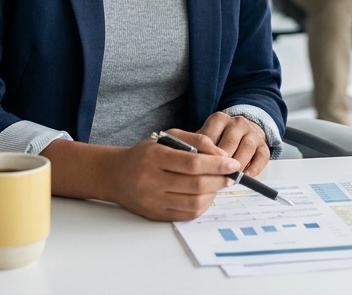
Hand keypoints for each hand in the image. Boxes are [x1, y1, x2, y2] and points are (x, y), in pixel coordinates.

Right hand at [103, 130, 239, 220]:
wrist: (117, 175)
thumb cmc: (147, 153)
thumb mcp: (168, 137)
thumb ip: (197, 140)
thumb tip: (222, 156)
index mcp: (155, 157)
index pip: (193, 163)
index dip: (217, 165)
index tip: (233, 164)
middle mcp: (152, 180)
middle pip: (196, 184)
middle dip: (220, 180)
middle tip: (231, 176)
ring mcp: (153, 201)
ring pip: (194, 203)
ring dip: (213, 194)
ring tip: (218, 184)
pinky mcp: (156, 215)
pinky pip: (187, 215)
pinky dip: (202, 206)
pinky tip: (206, 195)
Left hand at [198, 112, 270, 176]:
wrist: (242, 133)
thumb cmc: (218, 141)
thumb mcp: (206, 140)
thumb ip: (199, 149)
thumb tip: (193, 165)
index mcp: (219, 119)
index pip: (210, 136)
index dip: (205, 155)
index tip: (201, 170)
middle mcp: (237, 122)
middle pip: (230, 142)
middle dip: (222, 163)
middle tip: (215, 178)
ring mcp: (252, 132)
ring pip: (247, 148)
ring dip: (238, 166)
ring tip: (229, 180)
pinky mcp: (264, 145)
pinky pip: (261, 157)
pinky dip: (253, 169)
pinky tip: (245, 178)